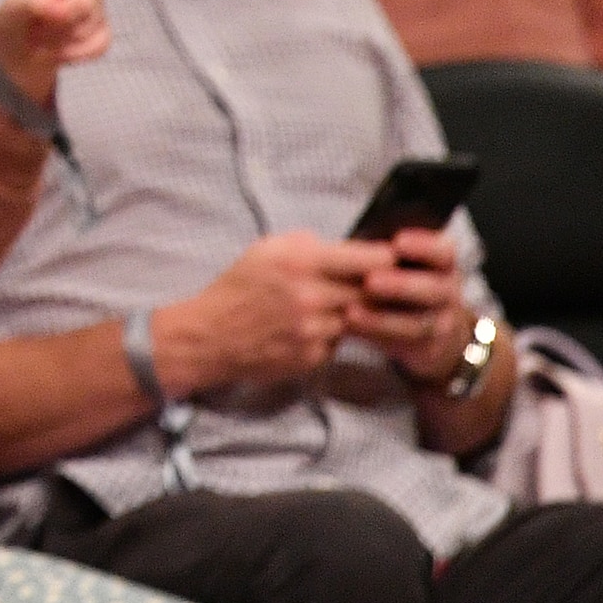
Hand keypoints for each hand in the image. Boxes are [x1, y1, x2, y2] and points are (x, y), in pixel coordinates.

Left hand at [0, 0, 145, 106]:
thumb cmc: (17, 17)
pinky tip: (59, 51)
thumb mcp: (13, 7)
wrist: (21, 49)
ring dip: (59, 39)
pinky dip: (74, 54)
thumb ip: (33, 3)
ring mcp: (97, 10)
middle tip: (35, 25)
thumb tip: (62, 11)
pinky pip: (98, 46)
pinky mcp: (103, 33)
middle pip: (84, 3)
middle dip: (58, 21)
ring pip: (88, 28)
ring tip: (42, 35)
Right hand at [167, 234, 375, 392]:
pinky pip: (339, 341)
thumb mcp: (266, 249)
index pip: (371, 260)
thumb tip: (350, 249)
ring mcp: (314, 330)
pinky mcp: (314, 357)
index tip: (391, 260)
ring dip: (353, 312)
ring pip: (359, 318)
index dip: (386, 260)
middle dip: (376, 288)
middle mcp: (312, 296)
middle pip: (373, 292)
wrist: (211, 335)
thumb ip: (310, 245)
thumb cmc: (239, 286)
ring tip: (333, 304)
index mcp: (301, 262)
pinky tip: (312, 327)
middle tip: (378, 284)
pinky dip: (332, 333)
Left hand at [348, 227, 475, 384]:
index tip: (398, 241)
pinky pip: (406, 344)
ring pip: (417, 323)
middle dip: (400, 285)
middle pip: (432, 289)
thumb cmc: (396, 276)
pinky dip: (377, 335)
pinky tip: (351, 326)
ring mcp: (442, 322)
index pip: (443, 253)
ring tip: (350, 312)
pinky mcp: (428, 347)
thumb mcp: (394, 260)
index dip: (424, 247)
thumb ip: (380, 253)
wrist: (422, 324)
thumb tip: (348, 247)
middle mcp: (448, 291)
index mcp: (443, 263)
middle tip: (369, 281)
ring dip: (382, 318)